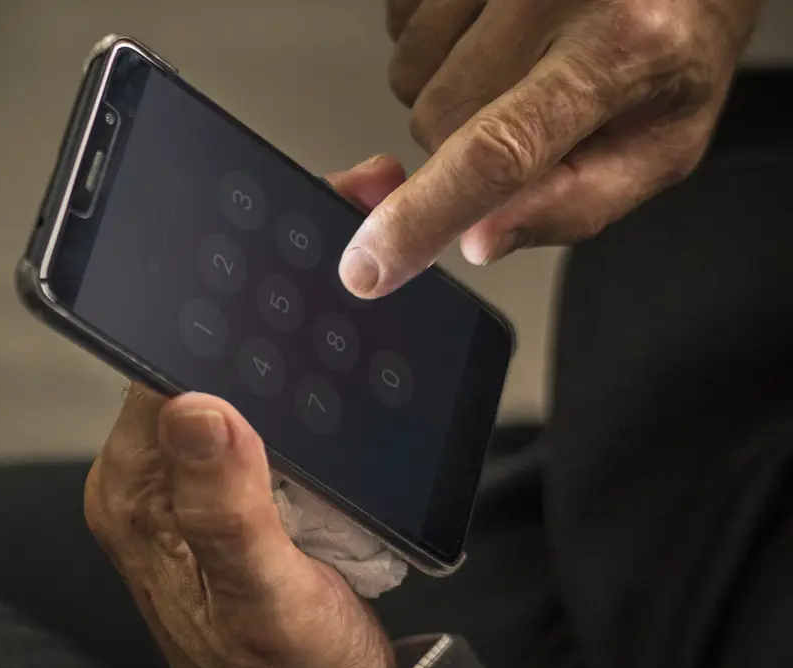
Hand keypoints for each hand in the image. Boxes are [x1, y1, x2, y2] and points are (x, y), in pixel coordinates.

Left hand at [84, 159, 405, 667]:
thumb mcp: (263, 599)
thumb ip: (227, 507)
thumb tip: (199, 405)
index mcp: (139, 496)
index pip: (163, 367)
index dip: (215, 299)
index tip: (266, 241)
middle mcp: (159, 482)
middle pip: (200, 359)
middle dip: (258, 298)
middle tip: (325, 226)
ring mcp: (201, 485)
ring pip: (241, 380)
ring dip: (285, 332)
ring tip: (344, 266)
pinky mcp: (245, 493)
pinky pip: (271, 416)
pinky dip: (307, 380)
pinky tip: (345, 349)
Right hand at [338, 0, 760, 297]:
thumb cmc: (674, 43)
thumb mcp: (660, 144)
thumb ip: (575, 205)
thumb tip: (478, 240)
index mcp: (621, 50)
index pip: (497, 152)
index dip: (424, 216)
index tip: (370, 266)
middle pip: (437, 122)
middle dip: (464, 143)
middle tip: (532, 110)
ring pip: (409, 75)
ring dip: (448, 88)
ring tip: (517, 60)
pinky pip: (401, 22)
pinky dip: (436, 41)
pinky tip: (492, 28)